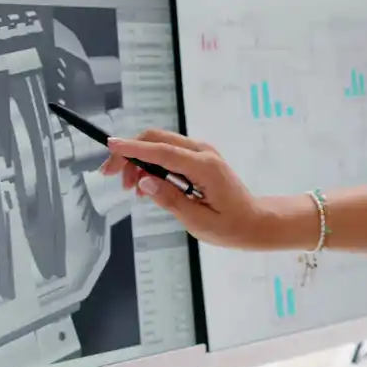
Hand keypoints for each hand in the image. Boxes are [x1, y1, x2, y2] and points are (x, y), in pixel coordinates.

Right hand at [101, 130, 304, 250]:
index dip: (134, 148)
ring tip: (131, 189)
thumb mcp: (198, 221)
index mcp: (204, 167)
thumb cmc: (231, 227)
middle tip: (112, 177)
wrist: (256, 222)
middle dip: (130, 153)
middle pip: (157, 139)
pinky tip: (146, 185)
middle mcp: (203, 153)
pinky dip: (152, 163)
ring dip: (140, 161)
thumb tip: (144, 182)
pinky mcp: (199, 158)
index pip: (162, 151)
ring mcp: (202, 153)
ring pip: (161, 144)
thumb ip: (170, 199)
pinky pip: (169, 153)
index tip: (111, 146)